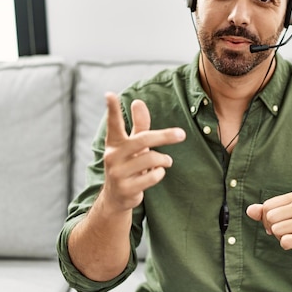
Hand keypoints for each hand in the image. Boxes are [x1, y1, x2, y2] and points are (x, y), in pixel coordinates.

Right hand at [101, 92, 185, 211]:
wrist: (117, 197)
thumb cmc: (128, 164)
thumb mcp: (133, 144)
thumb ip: (139, 124)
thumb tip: (138, 101)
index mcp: (114, 142)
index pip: (113, 123)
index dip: (111, 109)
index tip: (109, 94)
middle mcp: (113, 155)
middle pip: (143, 139)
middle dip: (165, 136)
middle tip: (182, 134)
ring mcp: (117, 173)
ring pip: (151, 158)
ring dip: (164, 159)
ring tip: (166, 161)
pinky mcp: (126, 188)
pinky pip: (153, 176)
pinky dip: (160, 173)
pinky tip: (157, 173)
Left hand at [246, 192, 291, 264]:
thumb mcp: (280, 216)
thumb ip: (263, 212)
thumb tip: (249, 210)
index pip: (266, 207)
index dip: (266, 218)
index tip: (276, 223)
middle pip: (270, 217)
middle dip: (272, 228)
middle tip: (284, 231)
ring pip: (277, 230)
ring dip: (280, 237)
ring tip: (291, 236)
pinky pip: (285, 241)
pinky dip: (286, 245)